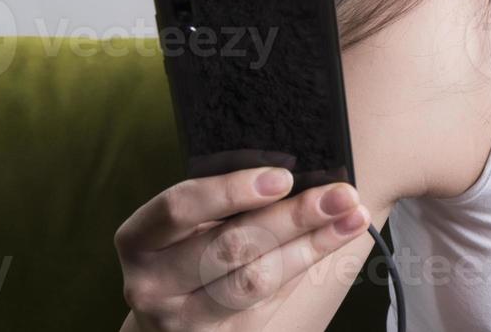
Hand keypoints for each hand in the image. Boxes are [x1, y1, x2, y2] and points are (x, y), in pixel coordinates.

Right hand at [115, 167, 369, 330]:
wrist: (169, 323)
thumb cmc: (186, 252)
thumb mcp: (189, 225)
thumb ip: (226, 202)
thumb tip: (297, 173)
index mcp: (138, 240)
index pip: (180, 208)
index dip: (231, 190)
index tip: (284, 177)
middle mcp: (150, 285)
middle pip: (229, 247)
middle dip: (292, 217)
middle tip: (341, 193)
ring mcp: (181, 321)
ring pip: (255, 279)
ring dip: (312, 244)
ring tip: (352, 216)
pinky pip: (270, 301)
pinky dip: (307, 265)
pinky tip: (335, 240)